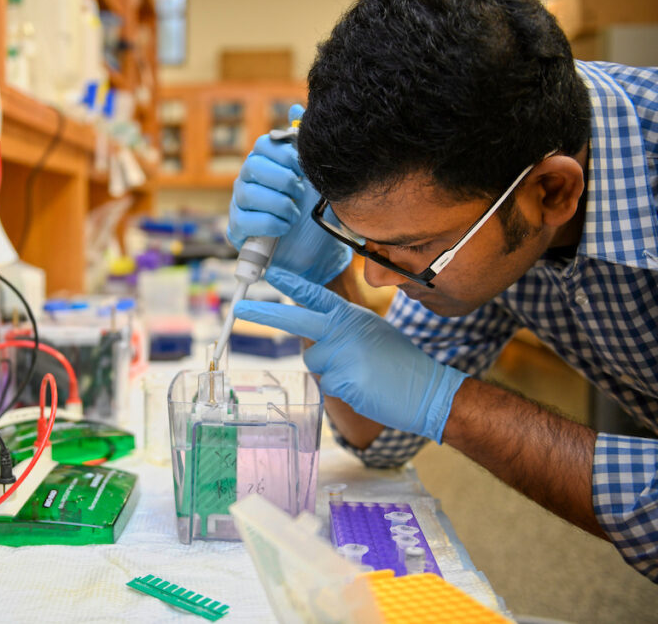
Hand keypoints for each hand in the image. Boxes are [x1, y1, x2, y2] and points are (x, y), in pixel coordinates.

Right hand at [227, 104, 351, 285]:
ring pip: (248, 193)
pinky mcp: (237, 230)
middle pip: (253, 166)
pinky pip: (245, 220)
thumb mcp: (318, 176)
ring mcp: (239, 205)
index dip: (286, 155)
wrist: (318, 253)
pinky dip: (270, 224)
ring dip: (279, 204)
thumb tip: (298, 107)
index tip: (304, 170)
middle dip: (283, 180)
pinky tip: (283, 228)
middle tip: (299, 193)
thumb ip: (305, 143)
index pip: (264, 145)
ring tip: (294, 214)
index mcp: (266, 163)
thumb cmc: (315, 212)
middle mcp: (247, 180)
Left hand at [234, 267, 468, 442]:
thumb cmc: (399, 362)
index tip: (270, 273)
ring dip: (329, 368)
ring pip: (313, 361)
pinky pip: (327, 384)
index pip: (316, 296)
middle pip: (296, 320)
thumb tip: (314, 334)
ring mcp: (342, 355)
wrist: (426, 391)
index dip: (292, 283)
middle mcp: (343, 331)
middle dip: (264, 314)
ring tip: (359, 372)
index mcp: (351, 316)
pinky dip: (341, 388)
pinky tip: (363, 386)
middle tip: (239, 308)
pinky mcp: (342, 381)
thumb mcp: (371, 332)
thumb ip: (342, 328)